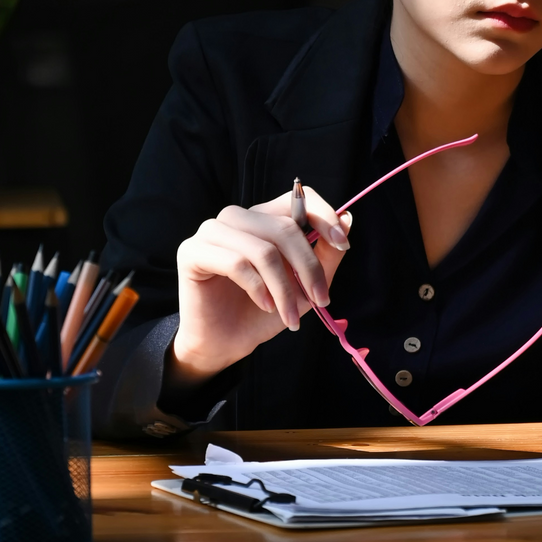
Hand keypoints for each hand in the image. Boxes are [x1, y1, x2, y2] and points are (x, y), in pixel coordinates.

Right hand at [170, 186, 351, 388]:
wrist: (225, 343)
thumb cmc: (263, 312)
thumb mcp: (304, 286)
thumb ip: (325, 254)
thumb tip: (348, 220)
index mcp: (263, 218)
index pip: (297, 197)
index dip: (323, 215)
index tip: (342, 244)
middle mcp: (237, 218)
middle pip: (284, 227)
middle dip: (308, 268)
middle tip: (320, 300)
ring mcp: (212, 231)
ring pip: (262, 249)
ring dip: (283, 287)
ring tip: (289, 314)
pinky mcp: (192, 251)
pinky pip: (236, 263)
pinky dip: (258, 288)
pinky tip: (265, 306)